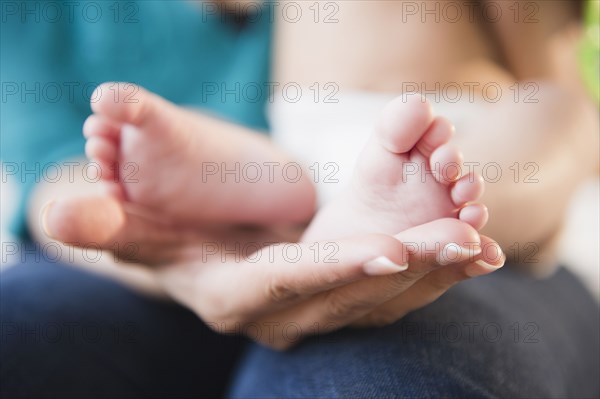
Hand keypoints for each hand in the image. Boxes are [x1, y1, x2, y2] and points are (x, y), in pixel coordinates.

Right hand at [45, 197, 503, 349]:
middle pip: (352, 289)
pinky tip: (473, 254)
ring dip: (435, 272)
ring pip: (383, 296)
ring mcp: (317, 316)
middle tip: (465, 240)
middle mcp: (284, 317)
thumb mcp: (138, 234)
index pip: (293, 280)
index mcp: (238, 298)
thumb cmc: (172, 243)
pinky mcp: (342, 304)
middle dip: (410, 267)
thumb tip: (58, 219)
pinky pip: (394, 292)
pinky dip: (435, 274)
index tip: (390, 248)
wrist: (202, 265)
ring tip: (483, 245)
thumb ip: (104, 226)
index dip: (337, 264)